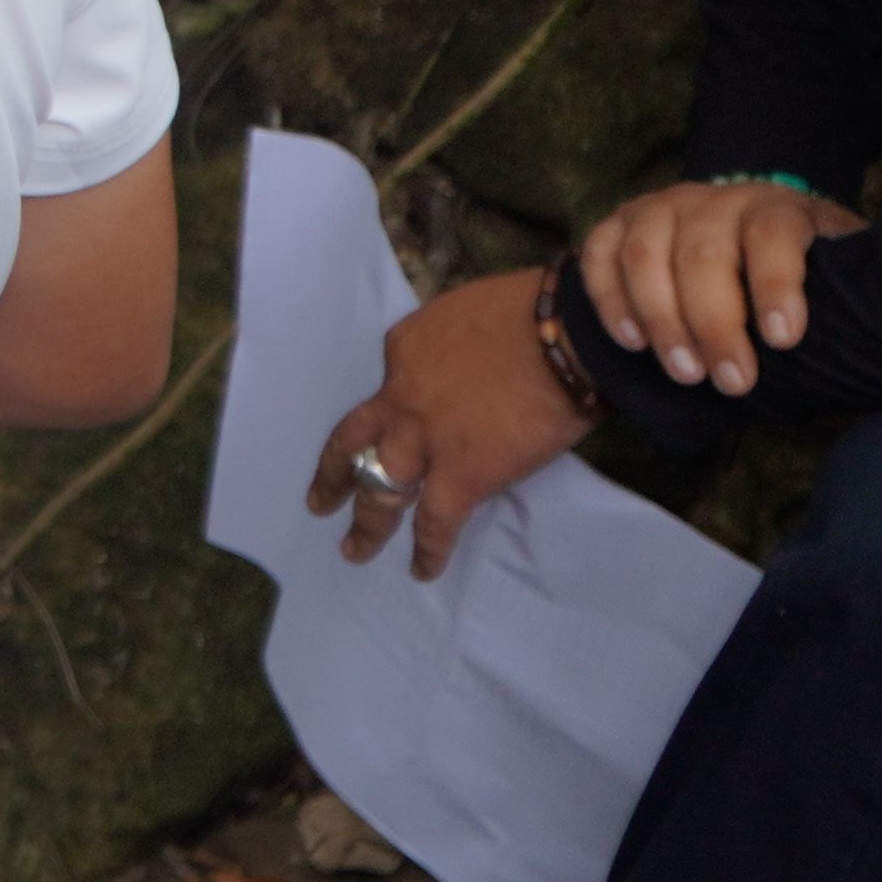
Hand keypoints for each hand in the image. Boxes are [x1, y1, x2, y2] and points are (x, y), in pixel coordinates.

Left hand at [305, 271, 595, 579]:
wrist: (562, 337)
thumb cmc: (529, 311)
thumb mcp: (466, 310)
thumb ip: (451, 342)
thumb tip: (463, 362)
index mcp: (403, 349)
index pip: (388, 381)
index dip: (395, 401)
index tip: (407, 415)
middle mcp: (399, 397)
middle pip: (355, 441)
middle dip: (334, 474)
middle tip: (319, 502)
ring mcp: (423, 441)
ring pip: (379, 489)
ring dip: (366, 524)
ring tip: (353, 550)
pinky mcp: (460, 476)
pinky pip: (435, 523)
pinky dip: (428, 551)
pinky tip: (421, 571)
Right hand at [577, 175, 866, 394]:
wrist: (741, 232)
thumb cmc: (798, 273)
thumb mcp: (836, 275)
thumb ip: (848, 300)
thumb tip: (874, 352)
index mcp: (775, 207)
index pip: (773, 233)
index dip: (777, 283)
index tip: (783, 339)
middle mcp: (713, 200)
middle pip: (702, 254)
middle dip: (714, 324)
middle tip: (733, 382)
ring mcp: (658, 208)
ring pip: (644, 255)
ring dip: (660, 319)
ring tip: (685, 373)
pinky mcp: (616, 224)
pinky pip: (598, 255)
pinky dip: (609, 299)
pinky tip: (631, 343)